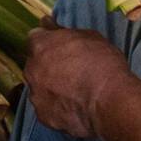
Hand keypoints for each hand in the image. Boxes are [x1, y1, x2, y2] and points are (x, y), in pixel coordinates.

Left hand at [23, 16, 132, 138]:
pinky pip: (47, 108)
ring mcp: (35, 94)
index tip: (59, 44)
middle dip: (47, 65)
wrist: (109, 101)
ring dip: (50, 87)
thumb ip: (63, 31)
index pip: (35, 37)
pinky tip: (74, 106)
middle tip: (70, 69)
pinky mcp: (43, 116)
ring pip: (39, 87)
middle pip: (35, 64)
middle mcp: (31, 69)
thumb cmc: (102, 63)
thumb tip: (49, 24)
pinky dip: (57, 107)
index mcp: (39, 45)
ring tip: (73, 91)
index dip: (48, 41)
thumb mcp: (88, 36)